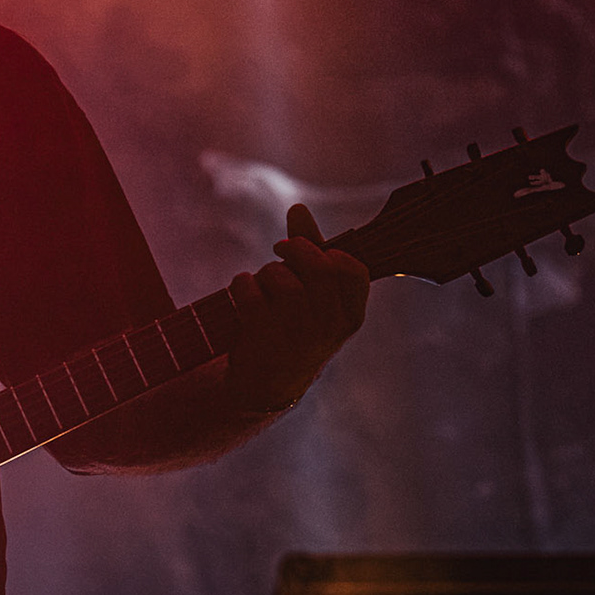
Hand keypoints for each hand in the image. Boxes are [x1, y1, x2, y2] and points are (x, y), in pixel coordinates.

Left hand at [223, 203, 368, 412]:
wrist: (266, 385)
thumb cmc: (293, 330)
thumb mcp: (312, 297)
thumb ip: (310, 251)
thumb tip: (298, 209)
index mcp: (349, 316)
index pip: (353, 269)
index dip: (328, 252)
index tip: (308, 254)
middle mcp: (328, 327)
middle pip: (319, 267)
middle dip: (295, 249)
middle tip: (280, 251)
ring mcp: (296, 335)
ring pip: (282, 279)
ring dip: (266, 272)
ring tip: (261, 284)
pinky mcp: (263, 338)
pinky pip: (250, 292)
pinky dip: (242, 284)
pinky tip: (243, 293)